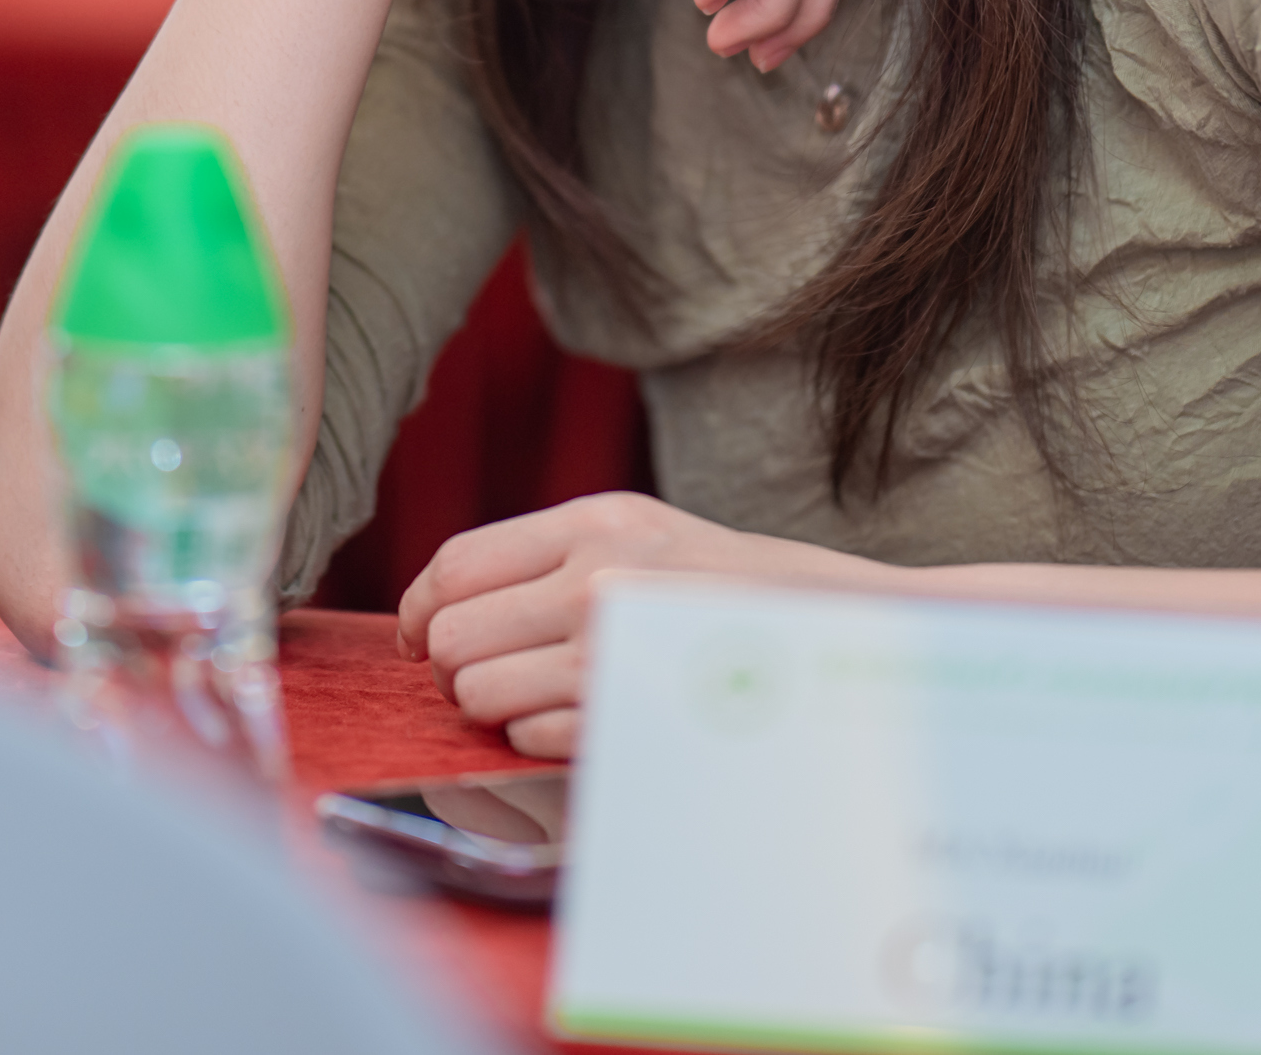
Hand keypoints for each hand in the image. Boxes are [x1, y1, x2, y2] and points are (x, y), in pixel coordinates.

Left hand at [396, 492, 875, 757]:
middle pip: (450, 638)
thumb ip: (543, 558)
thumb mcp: (640, 535)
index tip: (419, 639)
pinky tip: (587, 719)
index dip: (418, 611)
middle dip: (454, 669)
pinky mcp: (631, 714)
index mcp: (597, 521)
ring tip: (542, 698)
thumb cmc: (724, 591)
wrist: (842, 634)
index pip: (454, 565)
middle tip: (491, 675)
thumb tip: (431, 610)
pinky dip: (541, 740)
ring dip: (495, 710)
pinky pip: (529, 740)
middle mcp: (601, 577)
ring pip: (477, 696)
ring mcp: (616, 650)